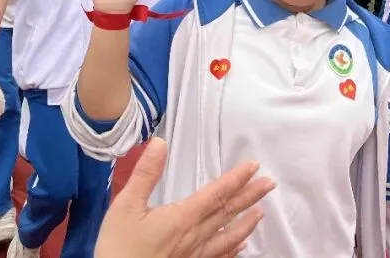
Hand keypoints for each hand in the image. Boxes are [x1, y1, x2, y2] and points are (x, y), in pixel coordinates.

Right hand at [95, 138, 271, 257]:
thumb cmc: (119, 246)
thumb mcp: (126, 206)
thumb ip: (145, 174)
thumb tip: (160, 143)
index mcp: (182, 218)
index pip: (216, 194)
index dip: (235, 179)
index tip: (253, 167)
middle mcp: (194, 237)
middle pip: (227, 213)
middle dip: (249, 196)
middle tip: (269, 184)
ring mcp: (194, 256)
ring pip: (228, 237)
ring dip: (246, 223)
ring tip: (261, 212)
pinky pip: (218, 257)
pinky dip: (232, 250)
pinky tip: (240, 247)